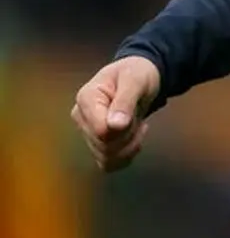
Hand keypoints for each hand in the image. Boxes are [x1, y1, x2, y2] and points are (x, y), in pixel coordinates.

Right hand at [71, 55, 160, 172]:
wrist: (140, 77)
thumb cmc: (137, 73)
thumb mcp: (136, 79)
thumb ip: (125, 101)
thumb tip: (114, 126)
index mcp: (86, 98)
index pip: (100, 130)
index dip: (123, 127)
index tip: (134, 112)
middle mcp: (81, 118)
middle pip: (104, 145)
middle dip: (129, 134)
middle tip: (138, 116)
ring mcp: (87, 133)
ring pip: (106, 157)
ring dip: (129, 145)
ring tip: (138, 125)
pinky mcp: (96, 144)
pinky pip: (108, 163)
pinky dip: (126, 156)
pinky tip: (135, 139)